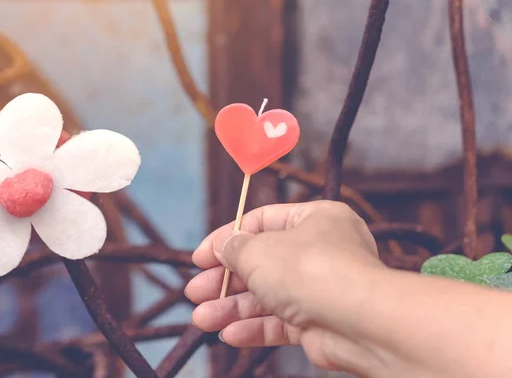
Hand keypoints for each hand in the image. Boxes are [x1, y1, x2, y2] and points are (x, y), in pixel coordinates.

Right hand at [185, 200, 386, 370]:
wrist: (359, 322)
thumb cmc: (311, 270)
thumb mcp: (260, 250)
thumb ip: (235, 248)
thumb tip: (222, 246)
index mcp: (314, 219)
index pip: (261, 222)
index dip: (226, 239)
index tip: (199, 257)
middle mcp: (320, 251)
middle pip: (261, 263)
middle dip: (225, 280)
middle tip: (195, 292)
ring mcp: (320, 288)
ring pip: (267, 296)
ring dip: (232, 308)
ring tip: (201, 318)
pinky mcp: (319, 322)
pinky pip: (281, 322)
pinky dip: (254, 328)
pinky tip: (228, 334)